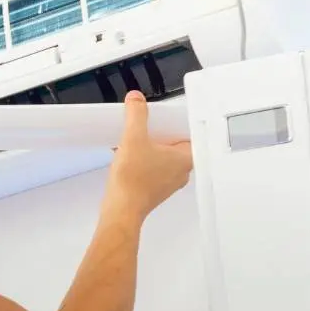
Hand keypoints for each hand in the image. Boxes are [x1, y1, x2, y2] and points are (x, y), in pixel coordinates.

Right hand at [104, 91, 193, 221]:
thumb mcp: (133, 138)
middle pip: (175, 144)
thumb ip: (136, 115)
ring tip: (136, 141)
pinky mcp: (155, 191)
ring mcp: (169, 183)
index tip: (165, 117)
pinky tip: (130, 158)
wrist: (120, 210)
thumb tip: (136, 100)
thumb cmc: (132, 182)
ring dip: (151, 149)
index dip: (176, 122)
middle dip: (161, 134)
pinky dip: (144, 162)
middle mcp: (181, 172)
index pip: (189, 132)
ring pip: (164, 158)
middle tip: (149, 126)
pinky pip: (153, 169)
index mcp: (186, 158)